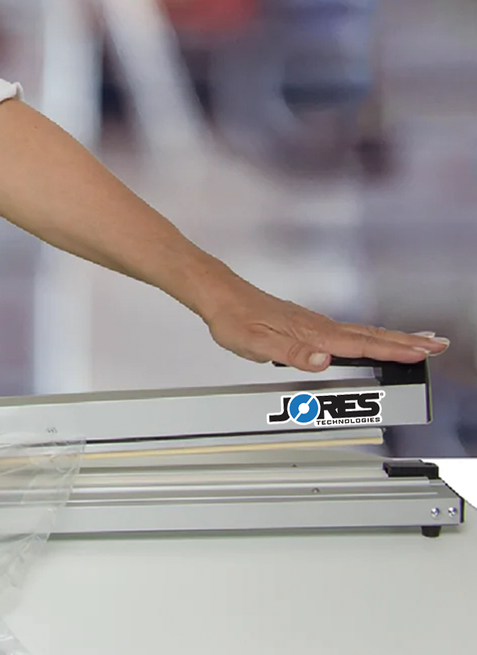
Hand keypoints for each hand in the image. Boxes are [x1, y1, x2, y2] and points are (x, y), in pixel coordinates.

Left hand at [199, 275, 448, 372]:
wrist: (217, 294)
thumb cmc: (232, 318)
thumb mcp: (255, 342)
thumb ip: (290, 353)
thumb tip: (323, 360)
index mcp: (311, 333)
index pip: (360, 344)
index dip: (393, 349)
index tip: (422, 352)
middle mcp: (317, 326)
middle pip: (369, 335)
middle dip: (405, 341)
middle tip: (437, 345)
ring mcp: (313, 323)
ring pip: (360, 332)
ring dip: (391, 338)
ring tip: (417, 343)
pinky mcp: (305, 323)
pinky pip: (346, 331)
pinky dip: (368, 336)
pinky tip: (370, 340)